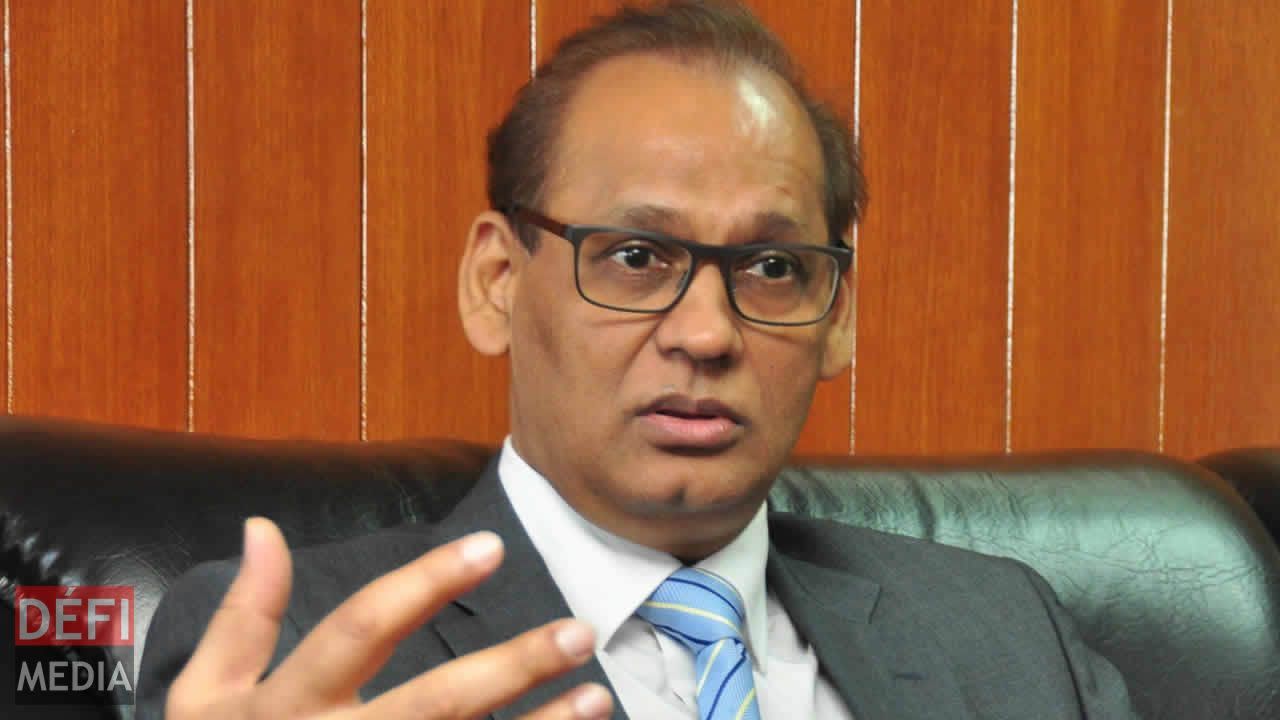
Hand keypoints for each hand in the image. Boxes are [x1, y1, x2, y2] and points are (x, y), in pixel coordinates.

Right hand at [165, 518, 612, 718]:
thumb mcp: (205, 698)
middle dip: (511, 667)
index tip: (490, 546)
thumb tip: (261, 526)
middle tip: (578, 631)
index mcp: (289, 704)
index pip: (363, 628)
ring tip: (598, 698)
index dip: (426, 583)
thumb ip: (243, 617)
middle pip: (435, 703)